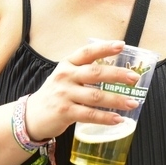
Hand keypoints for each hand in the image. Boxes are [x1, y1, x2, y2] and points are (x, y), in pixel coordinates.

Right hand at [24, 40, 141, 140]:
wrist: (31, 115)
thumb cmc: (55, 94)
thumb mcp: (65, 76)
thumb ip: (84, 72)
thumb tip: (116, 71)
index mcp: (67, 64)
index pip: (87, 52)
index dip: (105, 48)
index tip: (122, 45)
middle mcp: (65, 76)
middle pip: (95, 73)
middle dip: (117, 75)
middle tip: (134, 78)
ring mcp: (64, 94)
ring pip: (96, 96)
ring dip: (116, 100)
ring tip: (133, 103)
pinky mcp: (64, 112)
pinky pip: (89, 115)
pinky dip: (105, 117)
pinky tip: (117, 119)